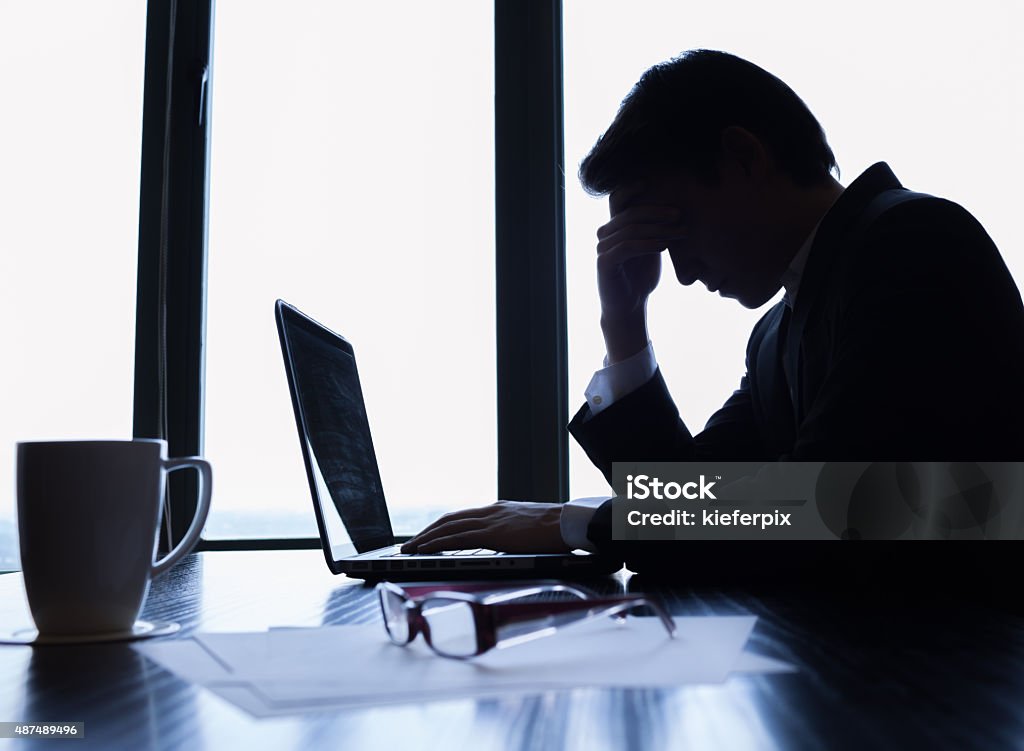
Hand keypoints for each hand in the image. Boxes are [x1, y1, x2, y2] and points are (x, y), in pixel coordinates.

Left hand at [400, 501, 569, 553]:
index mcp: (499, 510)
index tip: (429, 535)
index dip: (442, 526)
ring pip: (448, 527)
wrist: (569, 523)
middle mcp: (490, 512)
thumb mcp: (528, 527)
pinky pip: (458, 538)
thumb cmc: (556, 529)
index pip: (462, 516)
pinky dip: (438, 543)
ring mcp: (491, 521)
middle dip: (427, 532)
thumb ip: (513, 532)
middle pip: (449, 519)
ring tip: (410, 549)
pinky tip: (427, 549)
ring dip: (426, 538)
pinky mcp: (493, 534)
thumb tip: (508, 542)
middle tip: (410, 544)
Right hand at [596, 196, 685, 361]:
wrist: (628, 308)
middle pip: (629, 213)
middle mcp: (605, 235)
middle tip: (679, 214)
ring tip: (680, 232)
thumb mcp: (652, 249)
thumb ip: (656, 231)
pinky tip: (664, 246)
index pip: (617, 200)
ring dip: (658, 229)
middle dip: (656, 212)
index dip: (630, 188)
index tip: (650, 183)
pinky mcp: (605, 263)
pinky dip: (648, 244)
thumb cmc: (641, 278)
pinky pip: (627, 247)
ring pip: (630, 229)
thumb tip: (677, 210)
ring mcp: (603, 248)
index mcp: (615, 227)